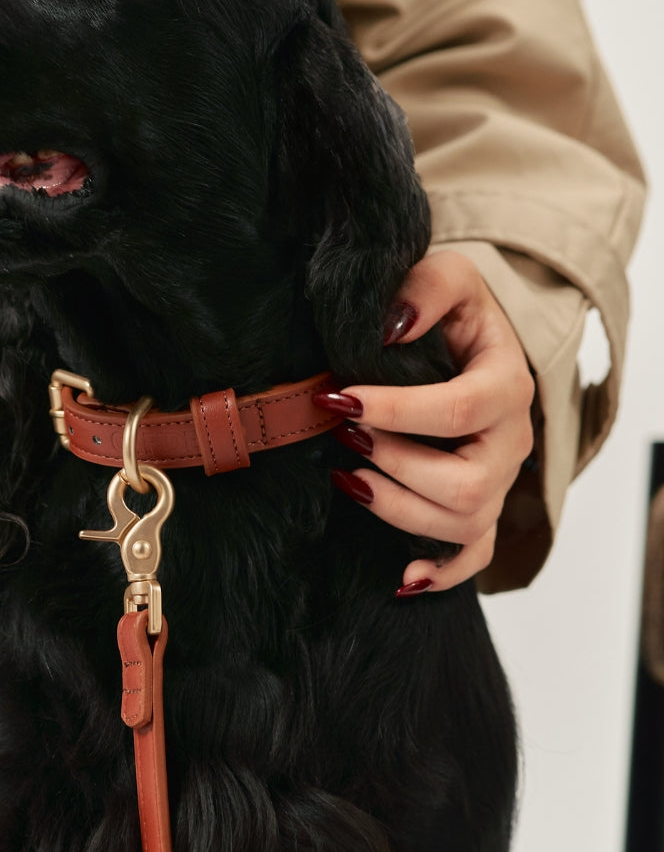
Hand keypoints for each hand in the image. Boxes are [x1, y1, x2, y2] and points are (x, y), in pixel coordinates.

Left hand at [318, 251, 534, 593]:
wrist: (471, 339)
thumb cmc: (455, 312)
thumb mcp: (448, 276)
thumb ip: (425, 288)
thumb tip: (389, 327)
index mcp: (507, 383)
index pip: (459, 410)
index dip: (395, 411)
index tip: (339, 399)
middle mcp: (512, 441)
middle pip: (466, 482)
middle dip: (396, 465)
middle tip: (343, 438)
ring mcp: (499, 480)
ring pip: (464, 522)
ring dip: (398, 508)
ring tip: (347, 478)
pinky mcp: (482, 507)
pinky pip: (476, 556)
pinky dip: (443, 572)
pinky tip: (402, 576)